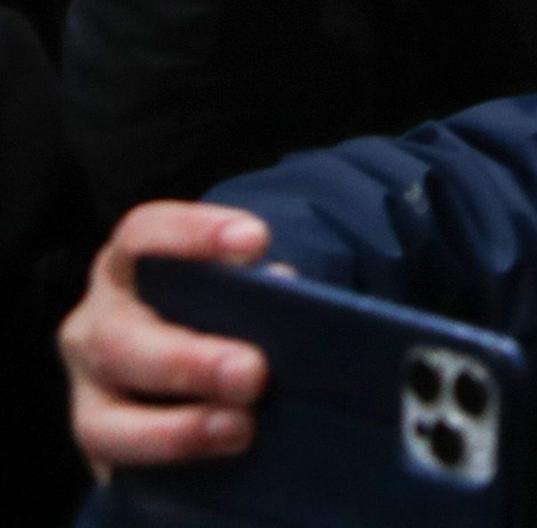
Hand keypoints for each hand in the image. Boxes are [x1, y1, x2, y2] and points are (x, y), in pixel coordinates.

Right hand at [62, 201, 273, 473]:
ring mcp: (89, 393)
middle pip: (120, 340)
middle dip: (187, 360)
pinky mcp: (102, 447)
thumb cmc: (220, 312)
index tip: (256, 240)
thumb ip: (254, 292)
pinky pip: (118, 465)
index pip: (142, 235)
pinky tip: (217, 455)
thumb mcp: (232, 291)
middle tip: (252, 373)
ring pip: (105, 420)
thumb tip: (285, 295)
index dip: (192, 234)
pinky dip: (168, 463)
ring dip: (175, 428)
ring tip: (240, 428)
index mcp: (126, 269)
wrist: (191, 373)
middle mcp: (95, 327)